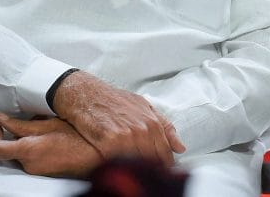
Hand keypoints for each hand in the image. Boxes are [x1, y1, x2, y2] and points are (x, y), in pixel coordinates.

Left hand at [0, 113, 101, 177]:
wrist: (97, 157)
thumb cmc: (78, 139)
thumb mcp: (48, 125)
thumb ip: (21, 124)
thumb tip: (3, 119)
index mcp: (28, 151)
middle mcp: (28, 165)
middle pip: (8, 151)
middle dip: (12, 136)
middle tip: (24, 122)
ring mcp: (36, 171)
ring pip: (20, 155)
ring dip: (24, 142)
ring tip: (42, 128)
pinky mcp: (43, 173)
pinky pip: (30, 160)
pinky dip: (33, 149)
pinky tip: (49, 139)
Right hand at [51, 71, 184, 166]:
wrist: (88, 94)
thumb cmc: (115, 100)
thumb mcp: (145, 107)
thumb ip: (165, 127)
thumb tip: (181, 147)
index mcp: (153, 123)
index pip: (165, 154)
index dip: (165, 166)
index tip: (163, 172)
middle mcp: (142, 130)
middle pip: (152, 161)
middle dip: (151, 169)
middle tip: (148, 175)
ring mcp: (126, 136)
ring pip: (137, 163)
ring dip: (136, 169)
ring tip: (133, 172)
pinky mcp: (108, 141)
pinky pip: (119, 162)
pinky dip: (120, 167)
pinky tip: (119, 167)